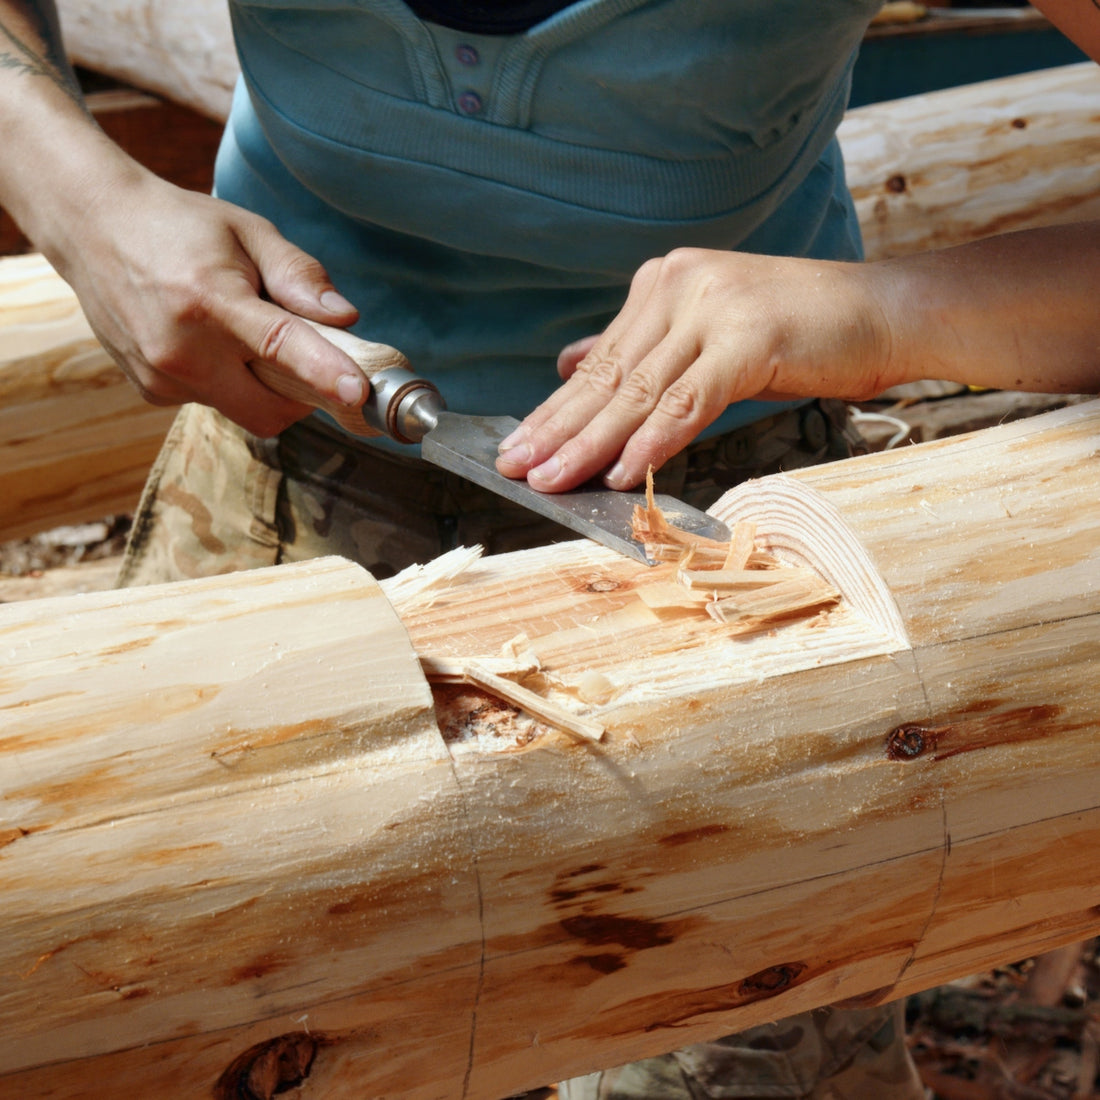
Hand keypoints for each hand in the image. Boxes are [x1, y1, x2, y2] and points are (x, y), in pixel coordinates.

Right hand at [47, 165, 365, 437]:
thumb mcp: (248, 231)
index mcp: (211, 300)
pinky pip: (214, 402)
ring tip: (241, 334)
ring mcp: (162, 376)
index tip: (358, 393)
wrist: (91, 226)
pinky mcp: (151, 390)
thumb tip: (345, 317)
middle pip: (271, 410)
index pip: (279, 347)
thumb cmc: (180, 226)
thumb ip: (299, 275)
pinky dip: (228, 383)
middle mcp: (182, 349)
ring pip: (245, 410)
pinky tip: (208, 342)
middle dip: (301, 396)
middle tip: (308, 359)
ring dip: (262, 386)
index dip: (323, 373)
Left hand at [496, 247, 895, 491]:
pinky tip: (621, 471)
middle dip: (557, 429)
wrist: (886, 312)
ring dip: (590, 443)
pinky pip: (689, 400)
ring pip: (639, 392)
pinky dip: (653, 440)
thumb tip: (570, 362)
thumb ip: (642, 351)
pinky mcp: (751, 337)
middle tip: (513, 468)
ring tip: (551, 480)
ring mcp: (715, 308)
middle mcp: (680, 286)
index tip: (516, 446)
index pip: (599, 362)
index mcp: (666, 285)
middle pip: (608, 377)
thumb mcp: (709, 337)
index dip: (555, 410)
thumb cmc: (802, 332)